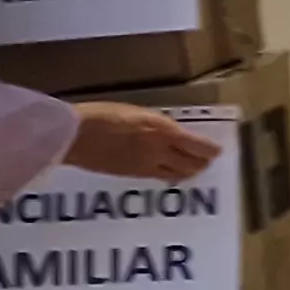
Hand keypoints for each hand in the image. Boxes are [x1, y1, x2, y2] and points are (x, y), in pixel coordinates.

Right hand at [64, 105, 220, 181]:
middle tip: (207, 158)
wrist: (72, 135)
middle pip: (193, 164)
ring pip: (179, 174)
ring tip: (192, 166)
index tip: (217, 149)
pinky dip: (170, 174)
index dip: (211, 150)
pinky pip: (160, 177)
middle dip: (203, 162)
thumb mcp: (137, 112)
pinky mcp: (133, 175)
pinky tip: (170, 171)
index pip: (199, 146)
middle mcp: (160, 150)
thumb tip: (173, 133)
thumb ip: (159, 124)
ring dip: (189, 170)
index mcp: (163, 130)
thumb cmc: (102, 115)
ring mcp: (146, 165)